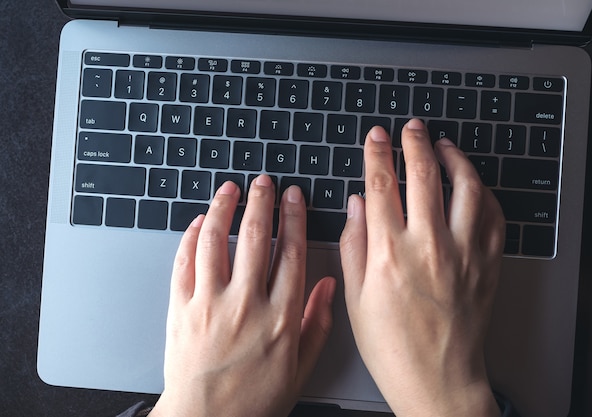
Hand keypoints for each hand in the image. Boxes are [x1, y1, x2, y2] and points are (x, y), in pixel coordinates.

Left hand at [151, 176, 335, 416]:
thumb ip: (317, 324)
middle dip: (260, 202)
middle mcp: (245, 304)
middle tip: (264, 182)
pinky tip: (200, 221)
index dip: (293, 218)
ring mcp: (209, 304)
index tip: (293, 197)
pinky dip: (191, 237)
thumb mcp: (299, 369)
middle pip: (253, 237)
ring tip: (231, 188)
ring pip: (215, 241)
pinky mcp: (180, 309)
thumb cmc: (254, 401)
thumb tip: (329, 286)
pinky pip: (184, 263)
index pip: (290, 253)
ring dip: (224, 208)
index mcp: (280, 317)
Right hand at [340, 119, 504, 416]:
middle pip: (424, 175)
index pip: (382, 185)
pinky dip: (483, 192)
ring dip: (454, 158)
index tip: (376, 137)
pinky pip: (492, 215)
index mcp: (389, 253)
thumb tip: (357, 204)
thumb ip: (353, 245)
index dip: (377, 153)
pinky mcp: (486, 263)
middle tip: (411, 127)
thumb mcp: (356, 298)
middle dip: (415, 142)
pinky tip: (471, 184)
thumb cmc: (392, 345)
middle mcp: (428, 245)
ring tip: (443, 145)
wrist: (438, 378)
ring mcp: (463, 252)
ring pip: (465, 186)